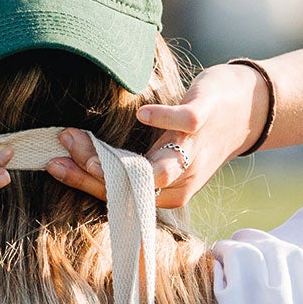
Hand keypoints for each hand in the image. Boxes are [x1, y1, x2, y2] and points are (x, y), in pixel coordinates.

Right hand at [43, 62, 269, 206]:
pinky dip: (163, 121)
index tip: (53, 164)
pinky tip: (140, 114)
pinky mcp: (204, 121)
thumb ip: (132, 162)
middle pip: (126, 188)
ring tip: (82, 141)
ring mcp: (191, 154)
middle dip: (88, 170)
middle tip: (60, 145)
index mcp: (164, 193)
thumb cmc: (196, 132)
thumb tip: (83, 158)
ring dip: (113, 160)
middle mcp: (178, 182)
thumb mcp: (161, 154)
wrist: (249, 109)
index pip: (117, 195)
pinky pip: (182, 125)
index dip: (82, 181)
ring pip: (150, 171)